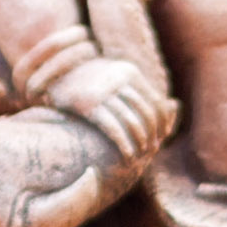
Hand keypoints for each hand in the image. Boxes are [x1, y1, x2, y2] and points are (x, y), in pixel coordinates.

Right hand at [48, 56, 177, 161]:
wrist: (50, 79)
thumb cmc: (89, 85)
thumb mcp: (115, 83)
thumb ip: (142, 94)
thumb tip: (176, 106)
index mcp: (129, 70)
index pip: (154, 101)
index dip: (161, 122)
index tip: (161, 138)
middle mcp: (118, 77)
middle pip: (145, 113)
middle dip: (152, 134)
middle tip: (152, 151)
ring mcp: (102, 90)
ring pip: (131, 122)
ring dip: (139, 143)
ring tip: (140, 156)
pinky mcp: (88, 105)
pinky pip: (113, 128)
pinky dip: (124, 145)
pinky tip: (127, 156)